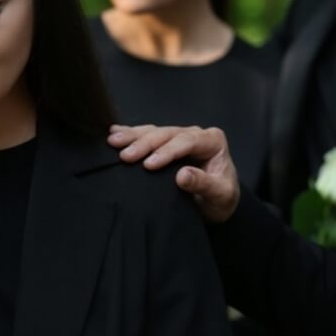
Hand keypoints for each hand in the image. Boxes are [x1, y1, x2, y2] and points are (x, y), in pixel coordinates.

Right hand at [108, 124, 239, 222]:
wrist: (219, 204)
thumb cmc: (222, 199)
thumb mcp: (220, 195)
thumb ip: (203, 184)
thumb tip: (182, 175)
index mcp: (212, 141)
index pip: (187, 141)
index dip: (167, 152)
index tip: (148, 165)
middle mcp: (196, 134)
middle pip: (168, 134)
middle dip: (145, 143)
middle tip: (124, 155)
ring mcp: (180, 137)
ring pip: (155, 132)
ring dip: (133, 136)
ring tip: (113, 141)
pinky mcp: (167, 144)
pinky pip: (148, 135)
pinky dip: (131, 134)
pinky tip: (115, 132)